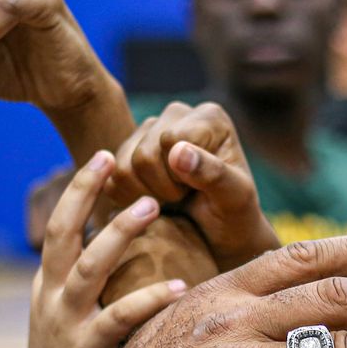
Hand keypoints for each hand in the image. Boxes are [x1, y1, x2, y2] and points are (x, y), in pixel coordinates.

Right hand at [28, 152, 187, 347]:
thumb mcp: (72, 314)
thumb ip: (95, 280)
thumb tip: (130, 237)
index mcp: (49, 282)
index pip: (60, 224)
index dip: (79, 188)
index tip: (104, 156)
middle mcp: (52, 295)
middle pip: (62, 232)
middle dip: (84, 194)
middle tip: (119, 163)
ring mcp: (66, 321)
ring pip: (89, 266)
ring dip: (119, 233)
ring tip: (152, 205)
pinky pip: (119, 317)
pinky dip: (150, 298)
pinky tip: (181, 287)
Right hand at [107, 101, 279, 270]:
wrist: (222, 232)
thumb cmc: (235, 214)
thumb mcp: (234, 197)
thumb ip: (212, 172)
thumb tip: (176, 151)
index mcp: (209, 117)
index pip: (169, 141)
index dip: (179, 175)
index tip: (201, 189)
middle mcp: (177, 115)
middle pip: (144, 155)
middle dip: (164, 189)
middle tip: (186, 198)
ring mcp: (150, 130)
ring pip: (122, 166)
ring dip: (146, 195)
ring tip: (173, 199)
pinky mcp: (129, 150)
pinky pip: (111, 177)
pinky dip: (129, 199)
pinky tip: (154, 202)